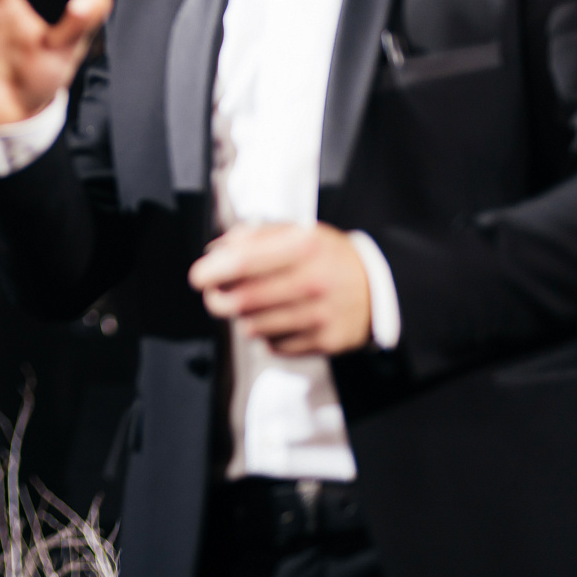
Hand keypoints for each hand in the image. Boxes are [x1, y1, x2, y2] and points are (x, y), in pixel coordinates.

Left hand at [187, 223, 370, 355]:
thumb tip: (216, 250)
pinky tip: (278, 319)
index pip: (245, 262)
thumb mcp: (299, 232)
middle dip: (218, 299)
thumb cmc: (327, 256)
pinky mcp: (325, 342)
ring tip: (253, 304)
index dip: (213, 271)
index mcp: (305, 247)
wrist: (378, 289)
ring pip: (253, 326)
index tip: (198, 276)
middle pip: (243, 301)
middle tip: (215, 294)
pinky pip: (274, 345)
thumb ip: (255, 236)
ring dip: (243, 317)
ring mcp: (321, 315)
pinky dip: (266, 334)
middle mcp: (314, 282)